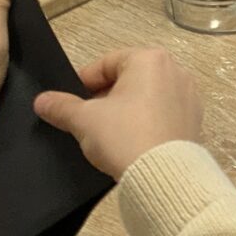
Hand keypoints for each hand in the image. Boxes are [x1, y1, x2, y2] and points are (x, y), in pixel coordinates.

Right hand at [33, 47, 203, 178]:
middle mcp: (175, 70)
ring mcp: (189, 95)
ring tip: (107, 131)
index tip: (71, 101)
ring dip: (126, 109)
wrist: (163, 176)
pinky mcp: (194, 119)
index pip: (107, 63)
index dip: (84, 81)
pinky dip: (146, 121)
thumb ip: (61, 107)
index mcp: (150, 59)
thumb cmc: (124, 136)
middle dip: (106, 96)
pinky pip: (163, 113)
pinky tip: (131, 141)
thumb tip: (41, 101)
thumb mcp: (84, 120)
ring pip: (147, 95)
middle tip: (87, 117)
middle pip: (129, 78)